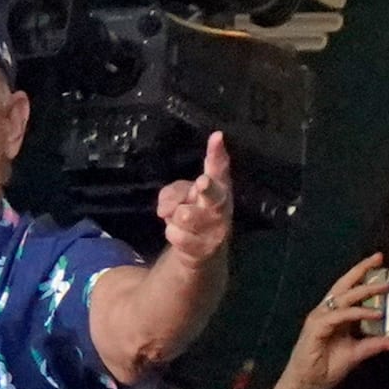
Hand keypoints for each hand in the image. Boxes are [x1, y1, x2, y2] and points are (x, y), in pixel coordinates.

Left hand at [156, 131, 233, 266]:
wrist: (203, 252)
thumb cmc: (193, 212)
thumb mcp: (181, 195)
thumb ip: (174, 192)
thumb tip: (166, 209)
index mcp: (220, 186)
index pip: (219, 167)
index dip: (217, 152)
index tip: (217, 136)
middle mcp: (222, 206)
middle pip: (213, 194)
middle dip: (207, 188)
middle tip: (202, 182)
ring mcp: (216, 229)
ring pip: (184, 214)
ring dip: (176, 217)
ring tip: (182, 220)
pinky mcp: (205, 249)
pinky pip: (176, 234)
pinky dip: (172, 233)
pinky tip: (182, 236)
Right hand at [271, 252, 388, 388]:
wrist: (308, 384)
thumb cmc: (326, 367)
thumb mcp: (356, 354)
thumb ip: (373, 345)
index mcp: (335, 315)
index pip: (349, 290)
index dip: (363, 275)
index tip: (381, 264)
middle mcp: (326, 311)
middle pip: (344, 285)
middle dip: (361, 270)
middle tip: (379, 259)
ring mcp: (320, 317)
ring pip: (343, 297)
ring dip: (365, 290)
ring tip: (384, 287)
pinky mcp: (317, 327)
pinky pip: (340, 315)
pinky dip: (358, 313)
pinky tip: (375, 313)